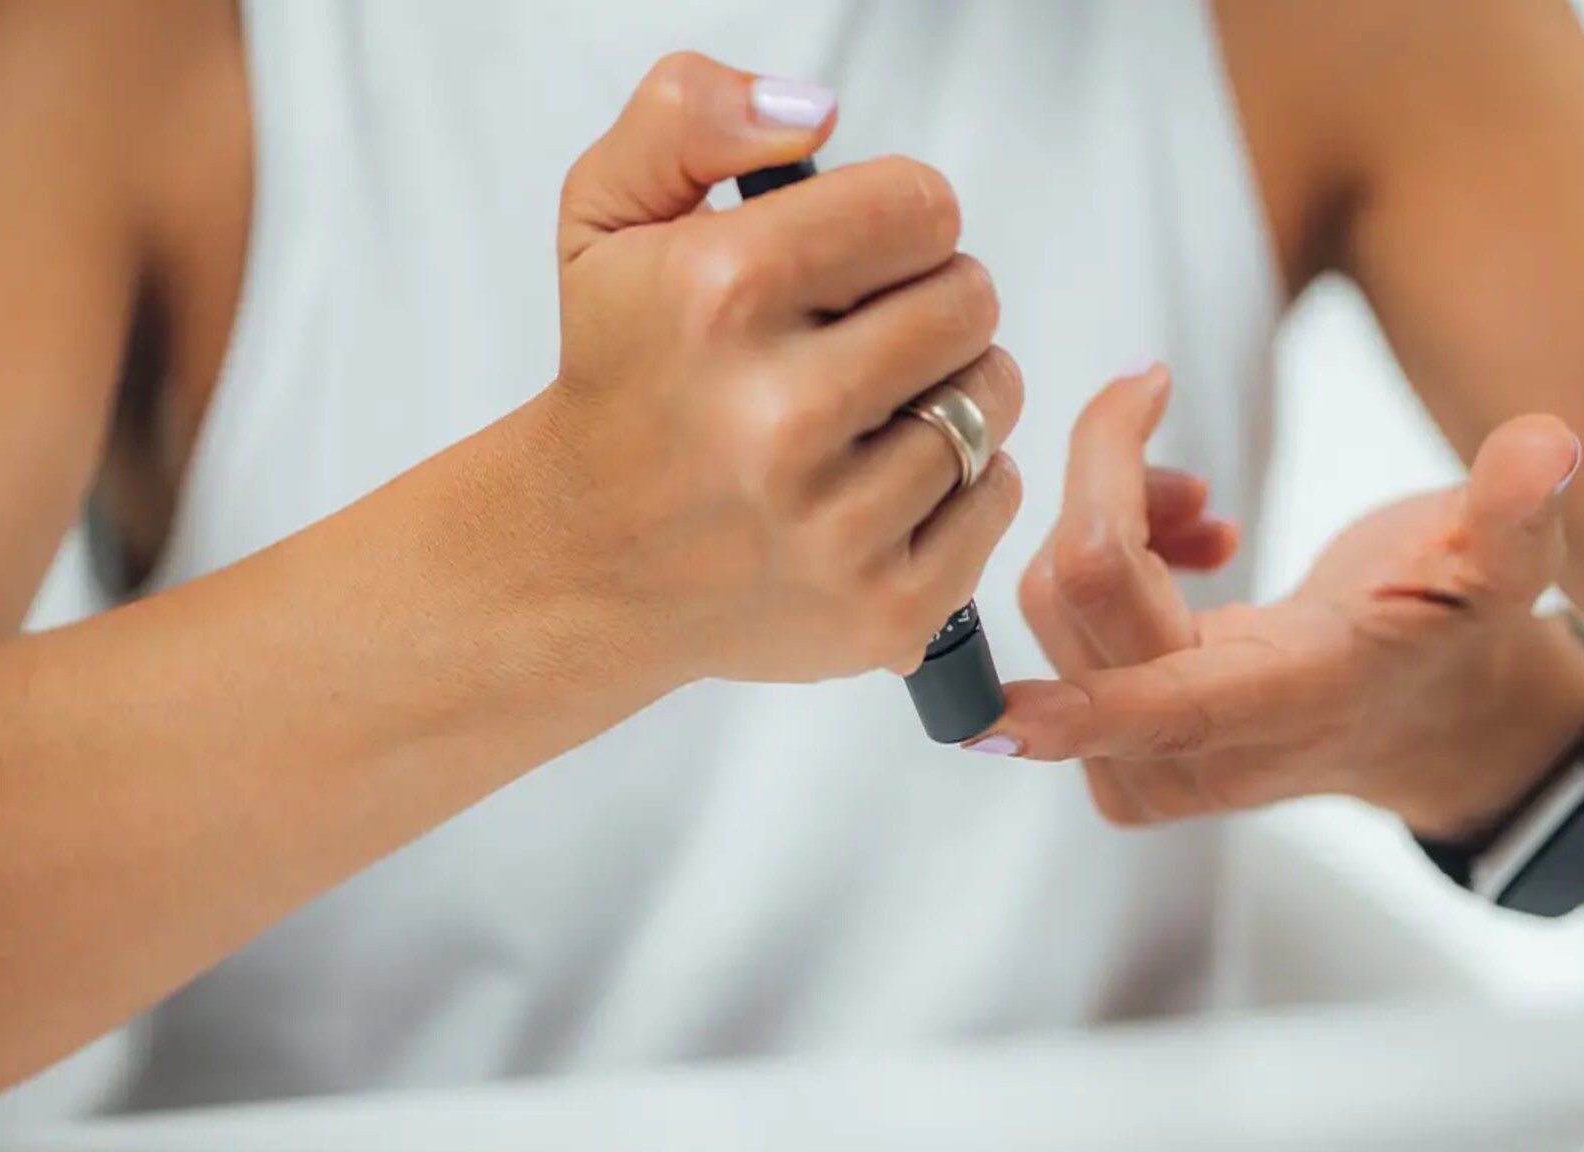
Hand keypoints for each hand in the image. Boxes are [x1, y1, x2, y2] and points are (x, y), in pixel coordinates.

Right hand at [532, 54, 1022, 688]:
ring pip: (991, 399)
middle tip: (869, 335)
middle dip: (931, 301)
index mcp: (722, 295)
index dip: (900, 221)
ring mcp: (833, 526)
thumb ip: (690, 116)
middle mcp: (777, 417)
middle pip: (970, 300)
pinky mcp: (881, 610)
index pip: (921, 207)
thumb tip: (813, 110)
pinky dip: (963, 483)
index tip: (861, 256)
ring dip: (953, 390)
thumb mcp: (610, 218)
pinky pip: (997, 497)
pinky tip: (887, 482)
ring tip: (876, 408)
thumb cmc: (622, 380)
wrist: (586, 561)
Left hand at [981, 365, 1583, 838]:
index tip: (996, 714)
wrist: (1439, 721)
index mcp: (1299, 697)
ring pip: (1055, 606)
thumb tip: (1547, 444)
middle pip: (1083, 596)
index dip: (1078, 708)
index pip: (1162, 703)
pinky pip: (1057, 636)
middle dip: (1104, 477)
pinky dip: (1094, 562)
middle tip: (1162, 413)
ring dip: (1103, 518)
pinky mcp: (1126, 752)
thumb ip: (1516, 511)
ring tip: (1197, 507)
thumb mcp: (1511, 567)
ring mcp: (1158, 761)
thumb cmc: (1463, 631)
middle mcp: (1212, 747)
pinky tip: (1179, 544)